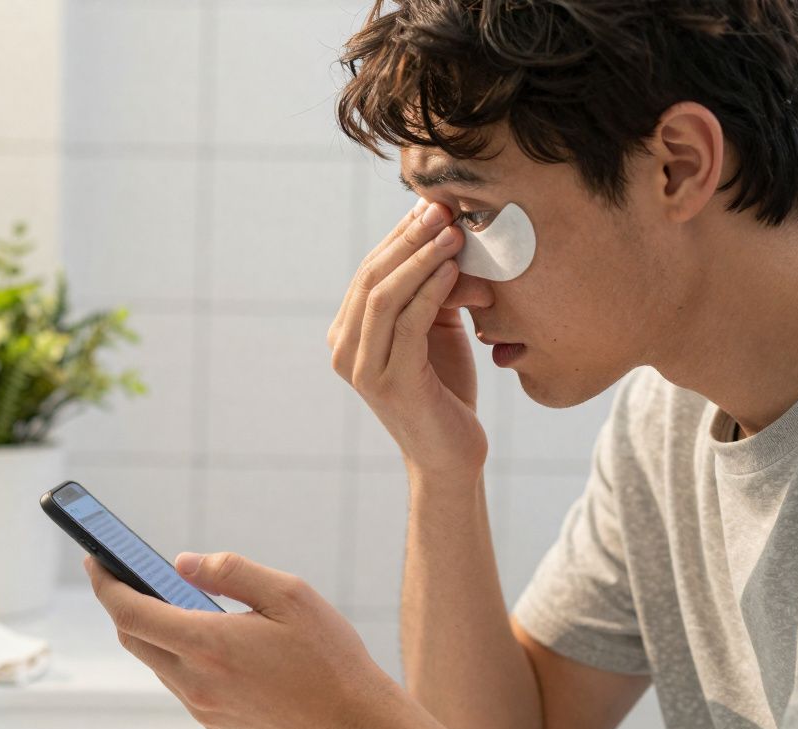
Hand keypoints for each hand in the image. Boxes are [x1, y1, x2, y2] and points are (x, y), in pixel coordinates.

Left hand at [83, 551, 447, 728]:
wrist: (356, 726)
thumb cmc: (330, 658)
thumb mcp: (289, 595)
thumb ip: (231, 571)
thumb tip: (181, 563)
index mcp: (208, 645)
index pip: (130, 611)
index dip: (105, 581)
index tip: (95, 556)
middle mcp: (196, 682)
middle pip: (133, 637)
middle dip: (122, 601)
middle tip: (123, 570)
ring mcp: (204, 708)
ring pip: (156, 661)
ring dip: (152, 628)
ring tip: (167, 596)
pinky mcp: (216, 724)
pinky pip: (180, 682)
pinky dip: (177, 653)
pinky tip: (203, 634)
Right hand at [327, 197, 486, 485]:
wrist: (450, 455)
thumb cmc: (444, 390)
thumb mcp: (433, 330)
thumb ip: (429, 290)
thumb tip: (445, 230)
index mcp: (347, 334)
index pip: (369, 271)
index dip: (399, 235)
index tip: (431, 204)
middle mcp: (344, 350)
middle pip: (372, 278)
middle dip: (408, 239)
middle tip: (442, 209)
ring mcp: (363, 369)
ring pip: (385, 296)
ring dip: (420, 259)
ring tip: (453, 233)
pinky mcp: (390, 384)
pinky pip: (407, 324)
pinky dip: (430, 291)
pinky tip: (453, 270)